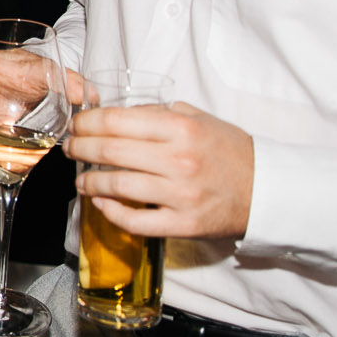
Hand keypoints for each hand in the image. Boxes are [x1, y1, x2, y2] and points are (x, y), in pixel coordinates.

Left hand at [70, 102, 253, 239]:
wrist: (267, 189)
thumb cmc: (229, 151)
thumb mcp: (198, 119)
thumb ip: (158, 113)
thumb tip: (116, 112)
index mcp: (180, 128)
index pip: (116, 121)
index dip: (87, 122)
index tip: (76, 124)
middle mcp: (178, 160)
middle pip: (108, 151)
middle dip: (79, 148)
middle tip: (70, 148)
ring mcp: (180, 195)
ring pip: (116, 186)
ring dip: (89, 182)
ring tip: (81, 179)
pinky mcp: (182, 224)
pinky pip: (134, 221)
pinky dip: (111, 212)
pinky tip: (102, 204)